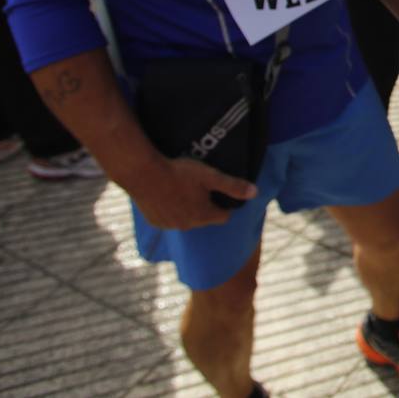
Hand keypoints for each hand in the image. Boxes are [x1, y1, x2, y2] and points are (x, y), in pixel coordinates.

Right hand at [126, 156, 257, 229]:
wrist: (143, 173)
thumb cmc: (179, 172)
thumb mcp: (210, 176)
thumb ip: (232, 186)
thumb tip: (255, 192)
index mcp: (203, 216)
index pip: (224, 216)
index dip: (225, 204)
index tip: (220, 192)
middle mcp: (187, 226)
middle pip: (204, 218)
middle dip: (205, 205)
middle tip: (200, 186)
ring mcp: (169, 225)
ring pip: (186, 219)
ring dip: (187, 208)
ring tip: (183, 188)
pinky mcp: (154, 222)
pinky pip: (168, 218)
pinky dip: (170, 210)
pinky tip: (167, 194)